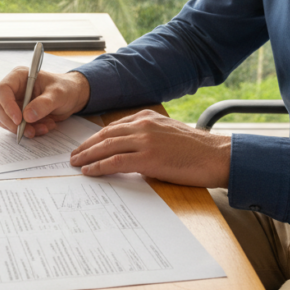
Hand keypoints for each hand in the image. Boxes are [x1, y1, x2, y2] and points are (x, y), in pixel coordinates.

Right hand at [0, 70, 90, 137]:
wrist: (73, 97)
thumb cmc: (65, 88)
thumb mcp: (58, 94)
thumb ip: (43, 104)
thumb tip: (26, 117)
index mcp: (18, 77)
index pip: (2, 90)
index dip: (7, 106)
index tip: (19, 120)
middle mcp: (13, 90)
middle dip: (13, 123)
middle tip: (30, 131)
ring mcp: (15, 103)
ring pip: (6, 121)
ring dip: (23, 129)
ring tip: (44, 127)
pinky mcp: (19, 116)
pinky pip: (16, 128)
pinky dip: (30, 131)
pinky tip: (45, 127)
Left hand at [69, 109, 230, 187]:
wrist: (216, 156)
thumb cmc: (196, 150)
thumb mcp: (168, 134)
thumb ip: (148, 138)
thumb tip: (130, 153)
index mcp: (147, 117)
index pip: (113, 126)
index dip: (96, 137)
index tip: (85, 145)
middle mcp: (143, 125)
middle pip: (105, 135)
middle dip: (86, 146)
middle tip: (73, 155)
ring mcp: (145, 140)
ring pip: (106, 146)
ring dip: (87, 156)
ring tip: (76, 163)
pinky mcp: (148, 158)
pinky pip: (115, 162)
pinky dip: (99, 167)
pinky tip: (89, 171)